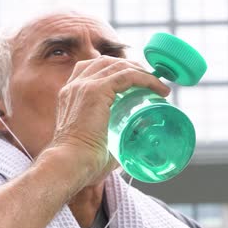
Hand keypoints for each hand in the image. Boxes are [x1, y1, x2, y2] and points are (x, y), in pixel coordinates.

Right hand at [49, 56, 170, 185]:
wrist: (69, 164)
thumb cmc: (82, 161)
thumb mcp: (95, 140)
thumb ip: (112, 135)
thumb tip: (135, 138)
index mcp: (70, 95)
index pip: (93, 69)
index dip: (116, 70)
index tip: (135, 81)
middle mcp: (74, 86)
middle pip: (106, 62)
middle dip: (130, 67)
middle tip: (149, 81)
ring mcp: (84, 86)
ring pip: (118, 66)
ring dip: (141, 72)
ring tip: (156, 84)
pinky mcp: (95, 91)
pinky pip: (127, 75)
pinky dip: (146, 79)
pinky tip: (158, 88)